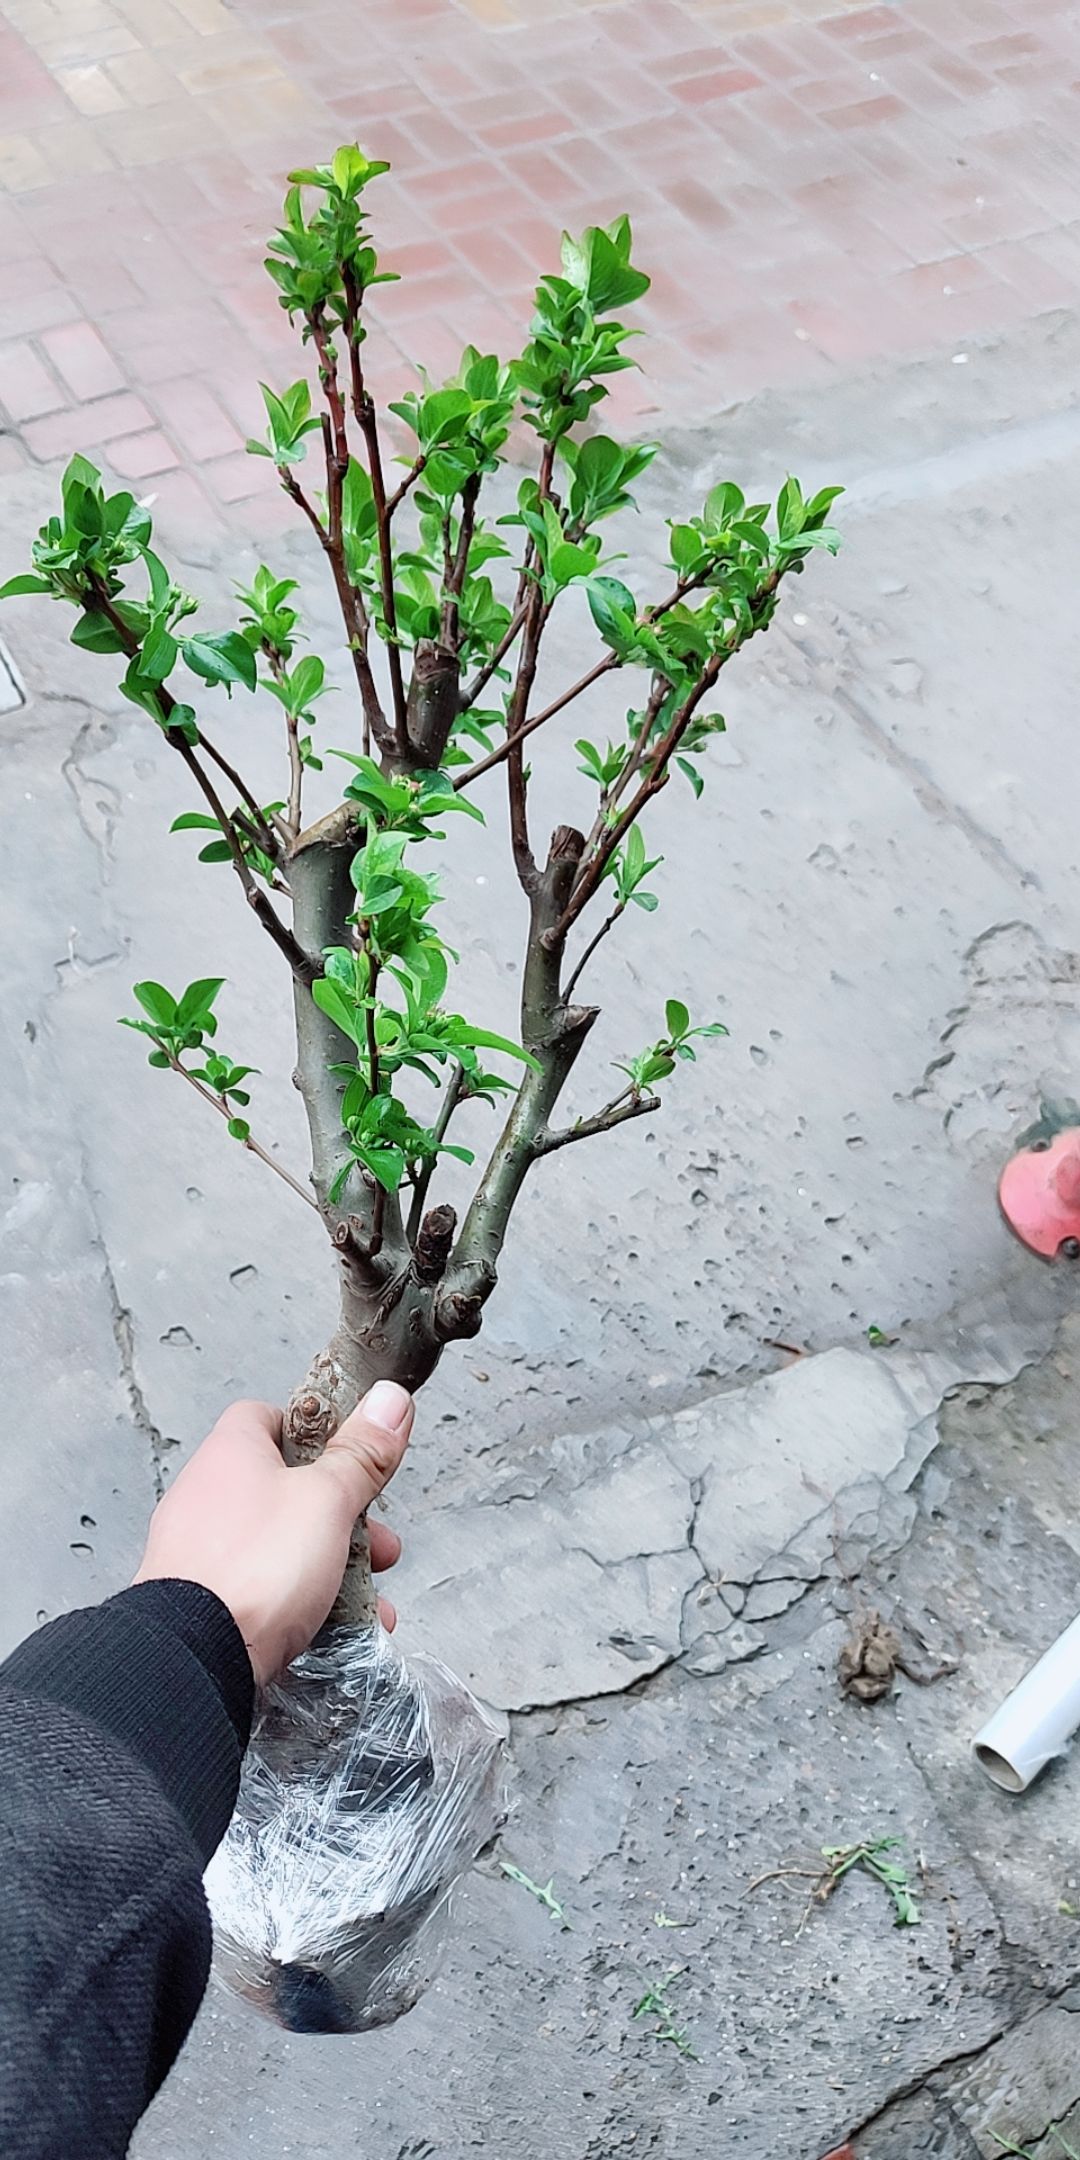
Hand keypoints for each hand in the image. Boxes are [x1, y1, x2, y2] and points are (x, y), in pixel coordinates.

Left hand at [133, 1382, 413, 1684]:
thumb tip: (388, 1402)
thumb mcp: (327, 1499)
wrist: (193, 1661)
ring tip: (366, 1599)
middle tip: (376, 1543)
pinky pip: (261, 1592)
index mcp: (232, 1453)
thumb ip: (360, 1454)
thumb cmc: (253, 1570)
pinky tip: (335, 1630)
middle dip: (342, 1519)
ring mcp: (200, 1552)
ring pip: (279, 1547)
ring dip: (331, 1568)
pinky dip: (301, 1606)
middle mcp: (208, 1496)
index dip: (319, 1431)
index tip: (355, 1454)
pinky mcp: (201, 1602)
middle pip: (287, 1490)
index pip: (272, 1416)